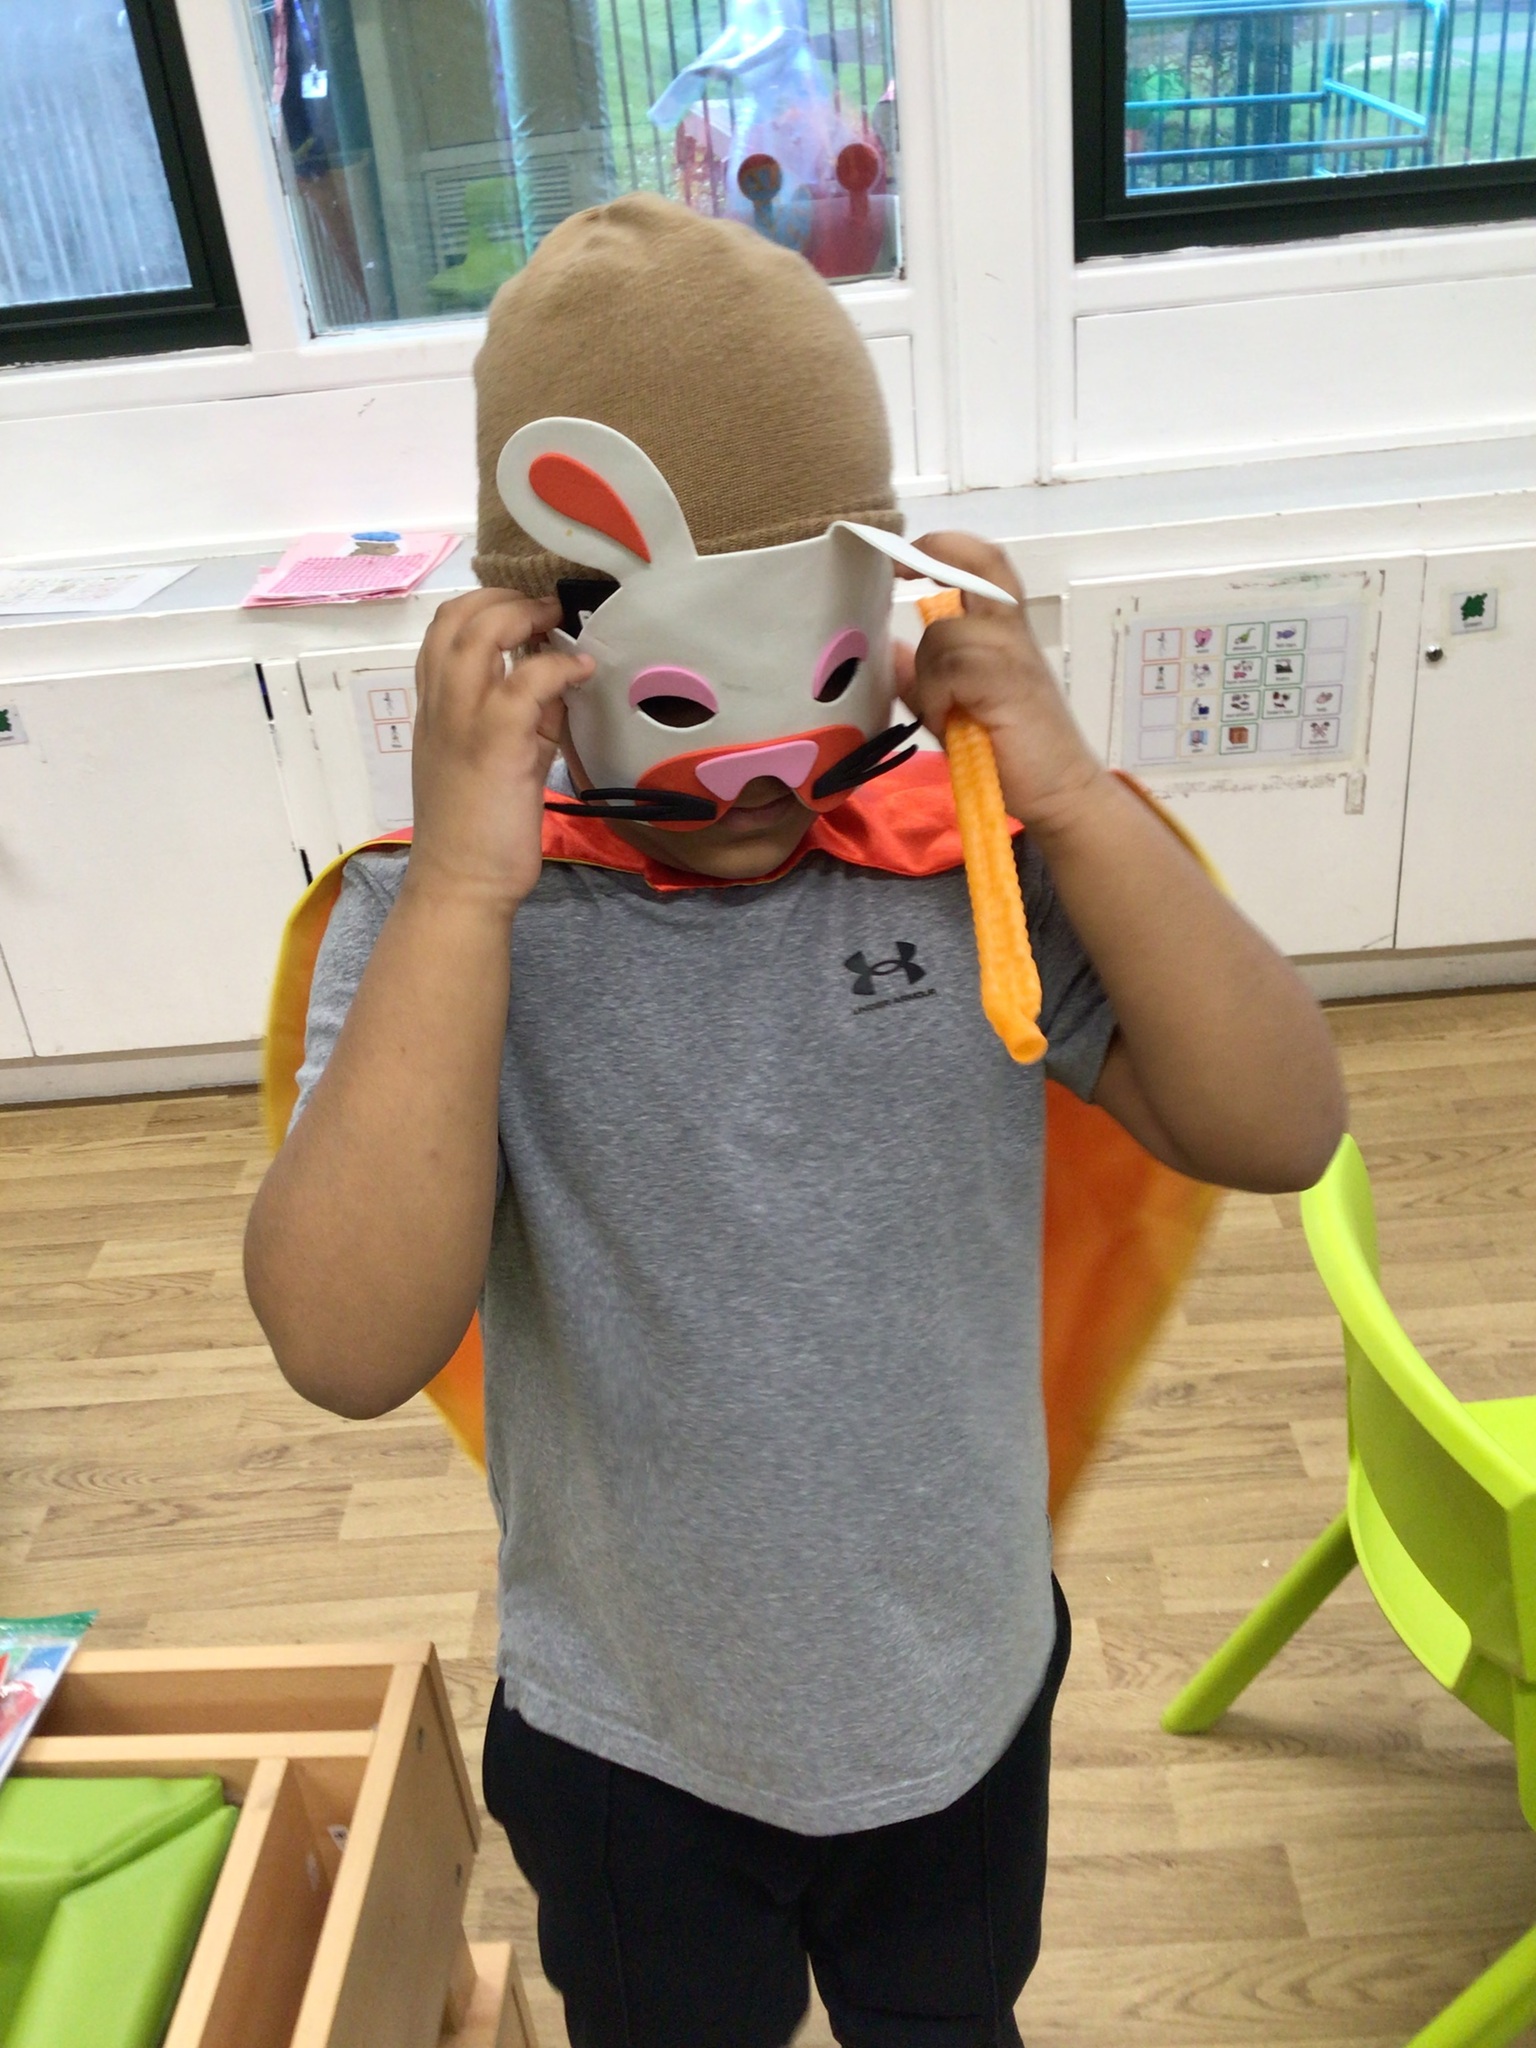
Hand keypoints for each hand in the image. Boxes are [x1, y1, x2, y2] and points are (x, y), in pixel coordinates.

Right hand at [405, 589, 592, 918]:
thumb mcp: (498, 759)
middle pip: (455, 618)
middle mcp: (440, 706)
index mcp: (434, 709)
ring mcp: (463, 721)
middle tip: (544, 608)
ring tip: (556, 623)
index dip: (482, 606)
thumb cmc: (477, 832)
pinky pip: (527, 681)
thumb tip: (555, 682)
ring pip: (479, 634)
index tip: (522, 612)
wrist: (461, 883)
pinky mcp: (497, 743)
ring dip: (524, 616)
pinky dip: (559, 666)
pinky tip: (581, 671)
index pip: (442, 631)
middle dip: (504, 598)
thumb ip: (523, 718)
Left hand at [894, 533, 1105, 835]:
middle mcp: (1010, 632)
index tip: (902, 557)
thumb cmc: (1008, 749)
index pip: (983, 565)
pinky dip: (937, 695)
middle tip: (896, 571)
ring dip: (928, 676)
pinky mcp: (1006, 680)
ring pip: (944, 634)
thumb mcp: (950, 707)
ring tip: (942, 712)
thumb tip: (890, 650)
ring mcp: (1011, 653)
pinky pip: (951, 666)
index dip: (943, 547)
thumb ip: (923, 677)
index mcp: (1002, 631)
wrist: (1058, 789)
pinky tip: (951, 720)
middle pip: (979, 565)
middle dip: (936, 555)